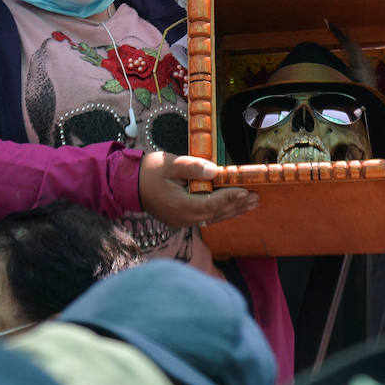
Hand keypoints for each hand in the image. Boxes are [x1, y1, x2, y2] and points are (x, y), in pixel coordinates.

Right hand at [139, 150, 258, 227]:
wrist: (128, 184)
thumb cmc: (149, 171)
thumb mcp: (171, 163)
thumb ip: (194, 167)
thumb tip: (216, 171)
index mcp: (179, 204)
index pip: (211, 204)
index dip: (229, 198)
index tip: (245, 190)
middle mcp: (182, 218)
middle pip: (215, 214)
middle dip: (236, 206)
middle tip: (256, 198)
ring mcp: (181, 221)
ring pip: (211, 218)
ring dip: (231, 211)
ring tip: (250, 204)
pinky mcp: (180, 219)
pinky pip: (204, 218)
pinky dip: (220, 213)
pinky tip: (231, 209)